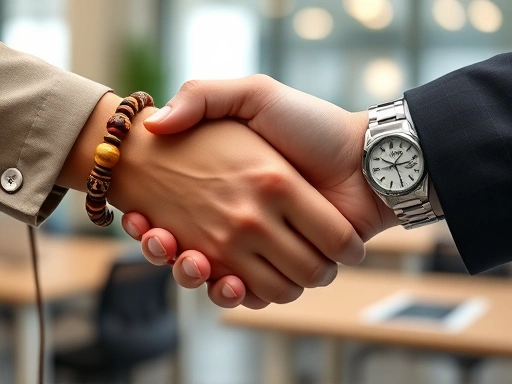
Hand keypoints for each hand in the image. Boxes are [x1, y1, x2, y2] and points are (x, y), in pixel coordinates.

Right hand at [139, 75, 397, 306]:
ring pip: (215, 279)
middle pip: (189, 253)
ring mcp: (264, 248)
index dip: (151, 226)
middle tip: (161, 241)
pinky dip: (232, 296)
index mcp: (230, 191)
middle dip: (170, 254)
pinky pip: (252, 295)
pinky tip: (225, 281)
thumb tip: (154, 124)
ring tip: (189, 260)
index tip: (140, 221)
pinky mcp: (287, 269)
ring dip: (192, 277)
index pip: (175, 215)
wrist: (364, 158)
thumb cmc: (311, 125)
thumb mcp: (254, 95)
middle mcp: (244, 222)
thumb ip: (204, 97)